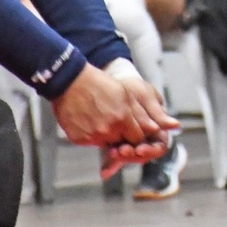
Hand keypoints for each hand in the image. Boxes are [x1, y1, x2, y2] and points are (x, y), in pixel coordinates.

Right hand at [52, 63, 178, 160]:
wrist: (70, 83)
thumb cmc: (99, 85)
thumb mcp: (125, 94)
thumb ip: (140, 114)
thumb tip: (156, 128)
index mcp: (123, 118)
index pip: (139, 138)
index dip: (138, 133)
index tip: (134, 127)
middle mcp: (109, 131)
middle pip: (124, 143)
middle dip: (124, 136)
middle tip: (116, 121)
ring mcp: (93, 137)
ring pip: (108, 144)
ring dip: (109, 137)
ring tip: (102, 118)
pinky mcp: (80, 140)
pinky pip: (92, 143)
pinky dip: (94, 136)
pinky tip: (90, 121)